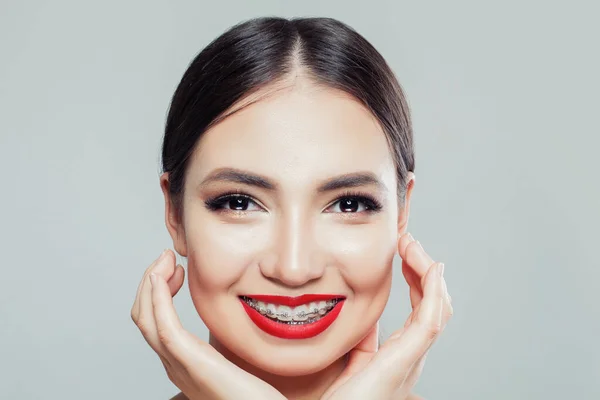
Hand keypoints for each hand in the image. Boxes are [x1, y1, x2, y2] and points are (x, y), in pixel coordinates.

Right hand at [130, 249, 285, 399]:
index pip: (155, 321)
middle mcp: (175, 363)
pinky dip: (158, 299)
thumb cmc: (254, 397)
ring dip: (151, 283)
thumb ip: (224, 346)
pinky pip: (164, 327)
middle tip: (167, 257)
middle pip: (144, 316)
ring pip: (146, 318)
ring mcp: (179, 365)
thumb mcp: (234, 362)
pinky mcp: (191, 364)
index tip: (176, 269)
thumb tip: (234, 324)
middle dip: (151, 281)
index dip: (158, 291)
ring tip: (166, 260)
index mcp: (183, 361)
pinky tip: (161, 278)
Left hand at [321, 233, 452, 399]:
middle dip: (423, 269)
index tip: (401, 252)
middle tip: (408, 242)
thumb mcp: (346, 361)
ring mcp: (410, 358)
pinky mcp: (404, 360)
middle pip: (431, 304)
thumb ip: (357, 339)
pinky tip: (430, 267)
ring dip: (428, 272)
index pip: (418, 308)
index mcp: (397, 354)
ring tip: (411, 245)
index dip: (415, 278)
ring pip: (436, 307)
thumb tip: (352, 317)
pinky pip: (430, 319)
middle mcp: (410, 356)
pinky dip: (434, 291)